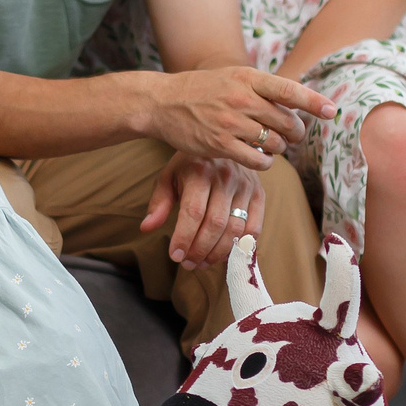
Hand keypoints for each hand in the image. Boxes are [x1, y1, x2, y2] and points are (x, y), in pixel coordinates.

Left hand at [142, 153, 262, 270]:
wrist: (220, 142)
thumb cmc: (190, 165)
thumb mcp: (169, 176)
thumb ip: (159, 202)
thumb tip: (146, 228)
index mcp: (200, 171)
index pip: (193, 212)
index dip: (184, 238)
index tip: (175, 256)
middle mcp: (225, 177)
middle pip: (215, 224)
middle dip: (200, 249)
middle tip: (188, 264)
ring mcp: (245, 185)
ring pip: (235, 229)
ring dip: (218, 252)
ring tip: (203, 263)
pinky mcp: (259, 193)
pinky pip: (254, 226)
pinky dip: (241, 245)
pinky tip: (225, 254)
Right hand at [145, 66, 333, 166]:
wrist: (163, 102)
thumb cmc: (203, 90)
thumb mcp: (234, 77)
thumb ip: (263, 89)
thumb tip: (299, 104)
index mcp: (247, 78)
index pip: (289, 90)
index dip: (313, 102)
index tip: (331, 111)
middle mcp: (241, 99)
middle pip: (287, 122)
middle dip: (296, 132)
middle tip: (293, 135)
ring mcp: (230, 123)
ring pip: (275, 143)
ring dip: (280, 148)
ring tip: (273, 145)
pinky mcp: (220, 145)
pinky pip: (258, 160)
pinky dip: (266, 162)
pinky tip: (261, 158)